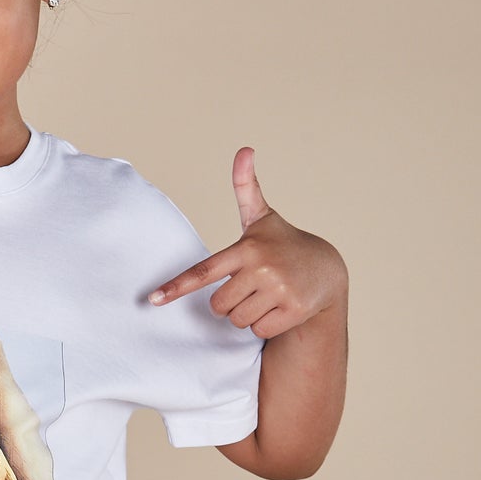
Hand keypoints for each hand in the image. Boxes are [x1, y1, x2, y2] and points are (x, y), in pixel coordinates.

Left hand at [147, 149, 345, 337]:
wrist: (326, 269)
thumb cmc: (283, 243)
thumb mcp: (262, 217)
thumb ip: (246, 187)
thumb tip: (245, 149)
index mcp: (246, 248)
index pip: (204, 271)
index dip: (177, 287)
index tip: (153, 300)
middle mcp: (262, 268)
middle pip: (218, 305)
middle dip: (228, 303)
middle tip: (249, 288)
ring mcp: (279, 290)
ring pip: (238, 320)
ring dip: (246, 315)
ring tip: (265, 296)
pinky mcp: (294, 310)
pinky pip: (258, 330)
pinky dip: (265, 325)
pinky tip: (279, 308)